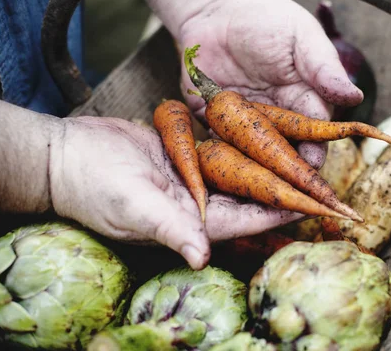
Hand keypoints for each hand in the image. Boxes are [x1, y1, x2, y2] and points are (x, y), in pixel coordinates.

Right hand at [48, 116, 303, 268]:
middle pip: (253, 195)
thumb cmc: (94, 186)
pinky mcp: (183, 154)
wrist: (66, 154)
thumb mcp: (133, 207)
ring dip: (270, 162)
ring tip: (305, 152)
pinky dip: (241, 142)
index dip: (285, 211)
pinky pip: (220, 149)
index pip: (251, 218)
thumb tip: (201, 258)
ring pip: (241, 170)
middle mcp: (199, 202)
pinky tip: (265, 131)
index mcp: (194, 220)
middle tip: (324, 178)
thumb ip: (170, 228)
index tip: (318, 203)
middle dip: (287, 188)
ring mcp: (192, 178)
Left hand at [178, 0, 362, 167]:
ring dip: (255, 166)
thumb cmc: (266, 19)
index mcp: (303, 97)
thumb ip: (323, 66)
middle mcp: (277, 114)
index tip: (313, 161)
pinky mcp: (214, 119)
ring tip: (256, 182)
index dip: (314, 145)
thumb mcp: (300, 36)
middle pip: (285, 146)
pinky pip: (217, 141)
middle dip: (287, 165)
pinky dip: (219, 153)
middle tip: (287, 182)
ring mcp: (245, 119)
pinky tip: (220, 165)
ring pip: (253, 149)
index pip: (313, 126)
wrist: (217, 11)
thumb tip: (355, 97)